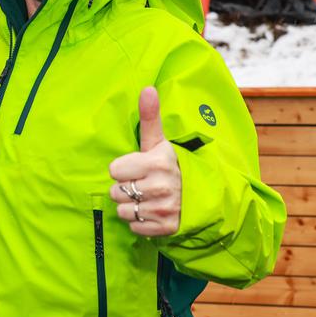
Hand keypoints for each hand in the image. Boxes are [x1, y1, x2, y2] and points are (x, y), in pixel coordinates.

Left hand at [108, 87, 181, 236]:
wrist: (202, 196)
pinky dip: (140, 222)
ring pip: (122, 211)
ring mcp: (164, 209)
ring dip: (131, 206)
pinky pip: (134, 227)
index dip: (123, 169)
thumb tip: (147, 88)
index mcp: (156, 163)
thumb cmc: (172, 165)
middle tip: (142, 184)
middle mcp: (161, 187)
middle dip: (125, 189)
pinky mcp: (166, 228)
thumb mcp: (159, 142)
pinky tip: (152, 212)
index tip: (137, 168)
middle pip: (115, 192)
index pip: (113, 170)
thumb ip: (150, 117)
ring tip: (147, 198)